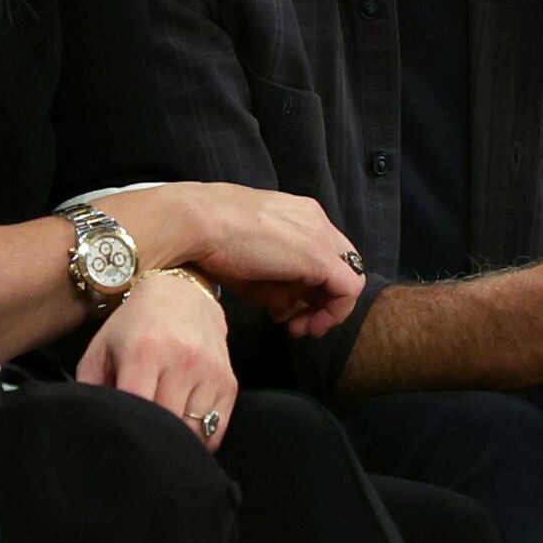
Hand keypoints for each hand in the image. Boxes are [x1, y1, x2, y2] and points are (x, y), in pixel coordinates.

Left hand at [82, 267, 239, 444]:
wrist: (180, 294)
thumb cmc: (134, 327)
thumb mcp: (102, 349)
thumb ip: (90, 387)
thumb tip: (91, 425)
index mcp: (144, 353)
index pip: (138, 409)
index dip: (129, 430)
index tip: (121, 437)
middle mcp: (182, 361)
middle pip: (166, 426)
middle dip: (150, 438)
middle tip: (138, 440)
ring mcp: (209, 373)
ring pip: (191, 433)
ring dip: (175, 441)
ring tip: (161, 433)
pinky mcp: (228, 383)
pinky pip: (214, 432)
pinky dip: (198, 440)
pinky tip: (183, 430)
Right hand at [147, 184, 364, 334]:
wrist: (195, 223)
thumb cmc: (209, 240)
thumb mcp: (249, 265)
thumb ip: (274, 283)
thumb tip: (286, 306)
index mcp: (296, 213)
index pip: (321, 253)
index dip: (309, 287)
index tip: (285, 309)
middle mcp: (314, 219)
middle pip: (337, 266)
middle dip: (318, 301)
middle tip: (295, 324)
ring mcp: (319, 236)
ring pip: (347, 278)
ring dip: (325, 310)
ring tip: (298, 328)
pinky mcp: (320, 256)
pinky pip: (347, 289)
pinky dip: (333, 312)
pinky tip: (307, 324)